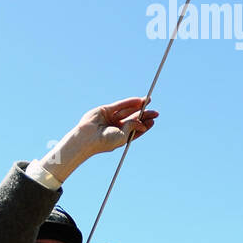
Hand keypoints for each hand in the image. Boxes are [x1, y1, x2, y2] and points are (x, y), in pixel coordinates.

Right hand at [42, 97, 157, 180]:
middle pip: (132, 119)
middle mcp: (115, 127)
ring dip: (138, 106)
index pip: (134, 130)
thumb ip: (132, 126)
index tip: (153, 121)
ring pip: (127, 110)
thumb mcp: (123, 136)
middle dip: (143, 115)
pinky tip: (138, 100)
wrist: (87, 138)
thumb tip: (142, 121)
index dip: (144, 125)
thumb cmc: (104, 142)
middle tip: (155, 112)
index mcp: (119, 137)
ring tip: (149, 101)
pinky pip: (119, 105)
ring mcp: (110, 118)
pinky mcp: (105, 110)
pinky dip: (129, 102)